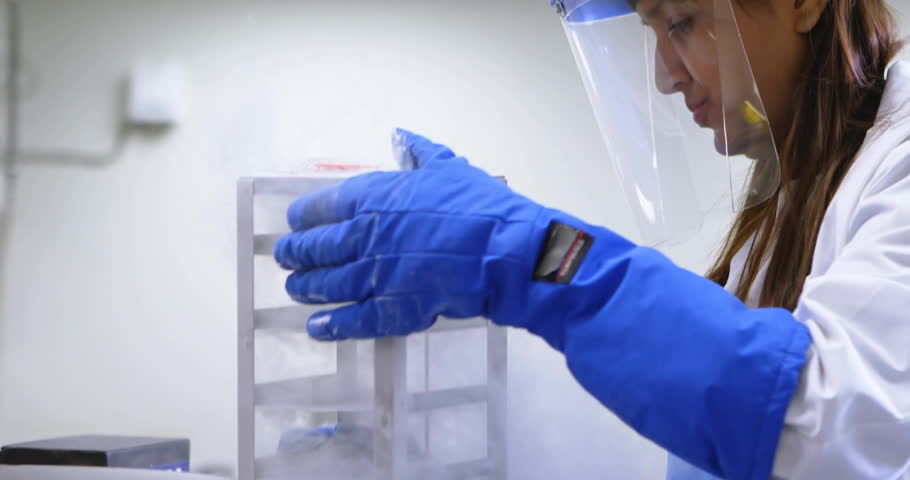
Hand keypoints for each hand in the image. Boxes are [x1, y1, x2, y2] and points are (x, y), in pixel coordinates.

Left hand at [274, 129, 553, 339]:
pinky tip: (317, 327)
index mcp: (374, 198)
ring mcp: (375, 276)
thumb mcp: (447, 167)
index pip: (322, 207)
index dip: (304, 216)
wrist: (504, 250)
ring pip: (327, 283)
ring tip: (294, 289)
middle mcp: (364, 237)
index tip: (296, 221)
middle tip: (285, 257)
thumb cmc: (479, 205)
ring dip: (306, 286)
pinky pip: (353, 319)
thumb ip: (418, 152)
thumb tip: (400, 137)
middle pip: (317, 247)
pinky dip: (332, 324)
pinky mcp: (392, 309)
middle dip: (296, 253)